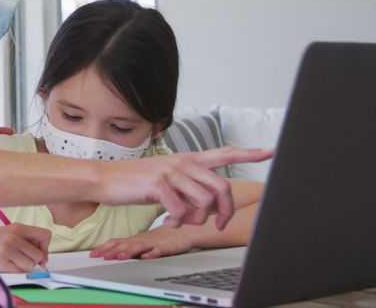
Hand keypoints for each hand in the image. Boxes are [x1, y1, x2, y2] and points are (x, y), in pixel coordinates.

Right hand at [0, 223, 50, 272]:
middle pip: (39, 254)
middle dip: (33, 260)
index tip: (38, 252)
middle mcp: (13, 237)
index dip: (45, 246)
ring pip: (30, 265)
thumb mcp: (9, 233)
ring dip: (23, 266)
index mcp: (17, 227)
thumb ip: (27, 240)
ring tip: (11, 260)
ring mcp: (7, 250)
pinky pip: (19, 271)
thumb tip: (44, 257)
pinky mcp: (2, 262)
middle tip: (21, 258)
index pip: (45, 234)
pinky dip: (14, 271)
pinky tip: (5, 264)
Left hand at [90, 226, 193, 259]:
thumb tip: (111, 251)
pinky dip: (151, 254)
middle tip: (101, 256)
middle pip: (124, 246)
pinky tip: (145, 257)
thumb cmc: (160, 238)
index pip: (117, 242)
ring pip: (139, 247)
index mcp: (135, 239)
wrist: (181, 231)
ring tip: (119, 257)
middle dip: (112, 252)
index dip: (105, 248)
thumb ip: (129, 245)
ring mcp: (153, 243)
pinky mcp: (166, 247)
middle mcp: (141, 240)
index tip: (93, 254)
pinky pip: (158, 251)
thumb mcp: (142, 241)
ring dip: (128, 252)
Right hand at [97, 146, 273, 230]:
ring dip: (196, 219)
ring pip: (203, 201)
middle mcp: (183, 162)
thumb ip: (188, 188)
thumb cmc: (136, 181)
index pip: (224, 152)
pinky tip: (167, 220)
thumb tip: (206, 208)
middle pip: (220, 187)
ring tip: (182, 220)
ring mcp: (171, 172)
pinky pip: (182, 211)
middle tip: (218, 224)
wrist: (106, 179)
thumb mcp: (166, 179)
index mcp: (188, 159)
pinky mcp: (159, 185)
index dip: (249, 153)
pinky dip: (178, 221)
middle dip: (224, 211)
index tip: (269, 151)